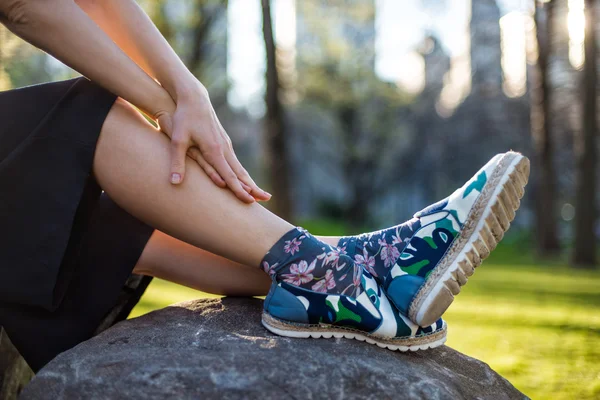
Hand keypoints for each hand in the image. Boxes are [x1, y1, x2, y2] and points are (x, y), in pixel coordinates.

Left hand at [156, 85, 270, 203]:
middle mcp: (224, 149)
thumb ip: (177, 163)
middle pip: (241, 173)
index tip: (249, 201)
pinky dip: (242, 173)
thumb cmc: (184, 118)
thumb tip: (174, 183)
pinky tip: (245, 178)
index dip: (239, 190)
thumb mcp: (177, 140)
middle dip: (253, 188)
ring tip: (260, 192)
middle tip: (266, 199)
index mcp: (214, 150)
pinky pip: (235, 161)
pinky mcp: (224, 141)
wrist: (194, 97)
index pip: (229, 176)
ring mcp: (225, 145)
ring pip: (239, 167)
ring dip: (250, 181)